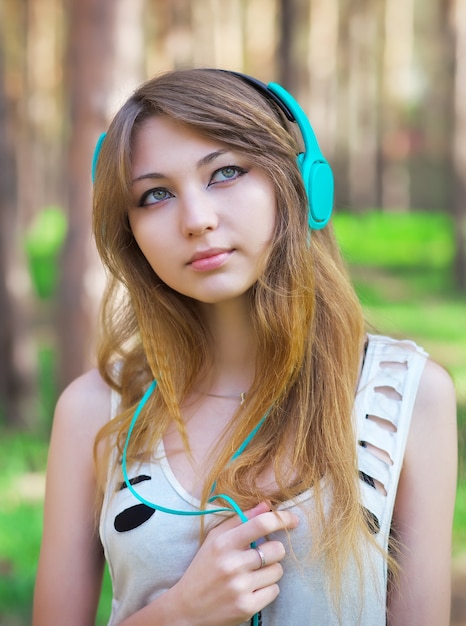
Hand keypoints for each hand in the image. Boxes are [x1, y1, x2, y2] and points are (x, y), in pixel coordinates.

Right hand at [172, 502, 298, 625]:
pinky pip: (275, 590)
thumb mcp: (215, 539)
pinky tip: (252, 588)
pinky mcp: (247, 607)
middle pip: (276, 549)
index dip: (282, 519)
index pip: (261, 524)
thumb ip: (240, 519)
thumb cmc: (203, 568)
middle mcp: (232, 564)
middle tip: (261, 555)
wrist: (186, 609)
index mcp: (224, 543)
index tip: (292, 520)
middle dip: (274, 550)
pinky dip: (267, 588)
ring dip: (270, 570)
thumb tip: (267, 505)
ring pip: (278, 571)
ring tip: (254, 574)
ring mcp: (240, 587)